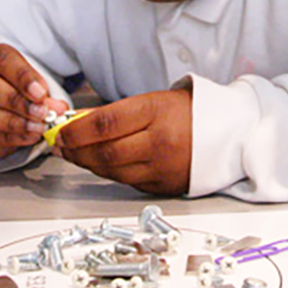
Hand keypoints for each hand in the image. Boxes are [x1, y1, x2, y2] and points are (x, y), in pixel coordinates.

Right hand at [0, 44, 67, 159]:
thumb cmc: (12, 90)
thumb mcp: (29, 84)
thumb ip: (42, 93)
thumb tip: (58, 108)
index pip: (1, 60)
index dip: (22, 76)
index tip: (41, 92)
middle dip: (16, 101)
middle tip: (41, 112)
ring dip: (14, 122)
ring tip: (37, 127)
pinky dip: (10, 138)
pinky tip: (29, 137)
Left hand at [53, 88, 191, 195]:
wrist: (228, 134)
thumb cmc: (189, 113)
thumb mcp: (153, 101)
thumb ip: (116, 113)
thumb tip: (78, 122)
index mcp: (157, 112)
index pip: (105, 124)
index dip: (75, 130)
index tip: (59, 130)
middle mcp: (160, 142)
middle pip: (104, 152)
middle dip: (75, 150)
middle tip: (61, 144)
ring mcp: (162, 167)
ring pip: (112, 171)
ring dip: (87, 163)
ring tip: (75, 153)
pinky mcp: (164, 186)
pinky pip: (126, 182)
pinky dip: (108, 173)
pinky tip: (98, 164)